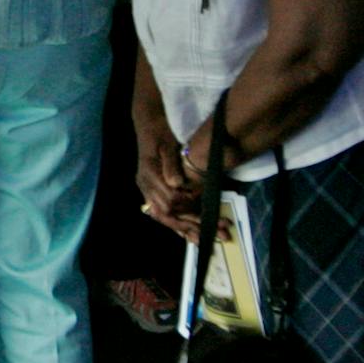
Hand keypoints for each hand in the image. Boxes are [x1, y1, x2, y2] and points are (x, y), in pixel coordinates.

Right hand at [134, 113, 202, 241]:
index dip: (188, 208)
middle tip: (217, 231)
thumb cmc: (160, 130)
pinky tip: (189, 234)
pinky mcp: (153, 191)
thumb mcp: (167, 142)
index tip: (207, 211)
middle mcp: (146, 185)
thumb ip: (170, 164)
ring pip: (165, 216)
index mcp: (148, 174)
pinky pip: (163, 212)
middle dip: (191, 225)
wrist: (149, 123)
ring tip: (205, 239)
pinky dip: (177, 224)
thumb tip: (176, 183)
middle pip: (166, 213)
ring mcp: (148, 189)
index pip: (168, 200)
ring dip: (186, 229)